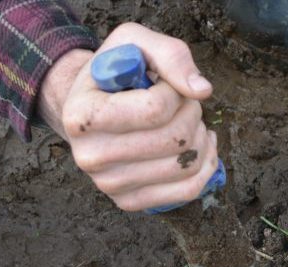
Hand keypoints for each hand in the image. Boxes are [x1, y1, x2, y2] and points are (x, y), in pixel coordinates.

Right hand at [38, 23, 218, 211]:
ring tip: (188, 122)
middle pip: (175, 140)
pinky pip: (189, 190)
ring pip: (186, 165)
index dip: (174, 92)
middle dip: (191, 114)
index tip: (166, 86)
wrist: (92, 111)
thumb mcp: (134, 44)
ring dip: (200, 137)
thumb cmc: (116, 74)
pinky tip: (200, 145)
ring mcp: (109, 185)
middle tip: (183, 103)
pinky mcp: (130, 202)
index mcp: (81, 115)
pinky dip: (206, 164)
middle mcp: (89, 156)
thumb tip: (202, 90)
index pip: (156, 110)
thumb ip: (170, 55)